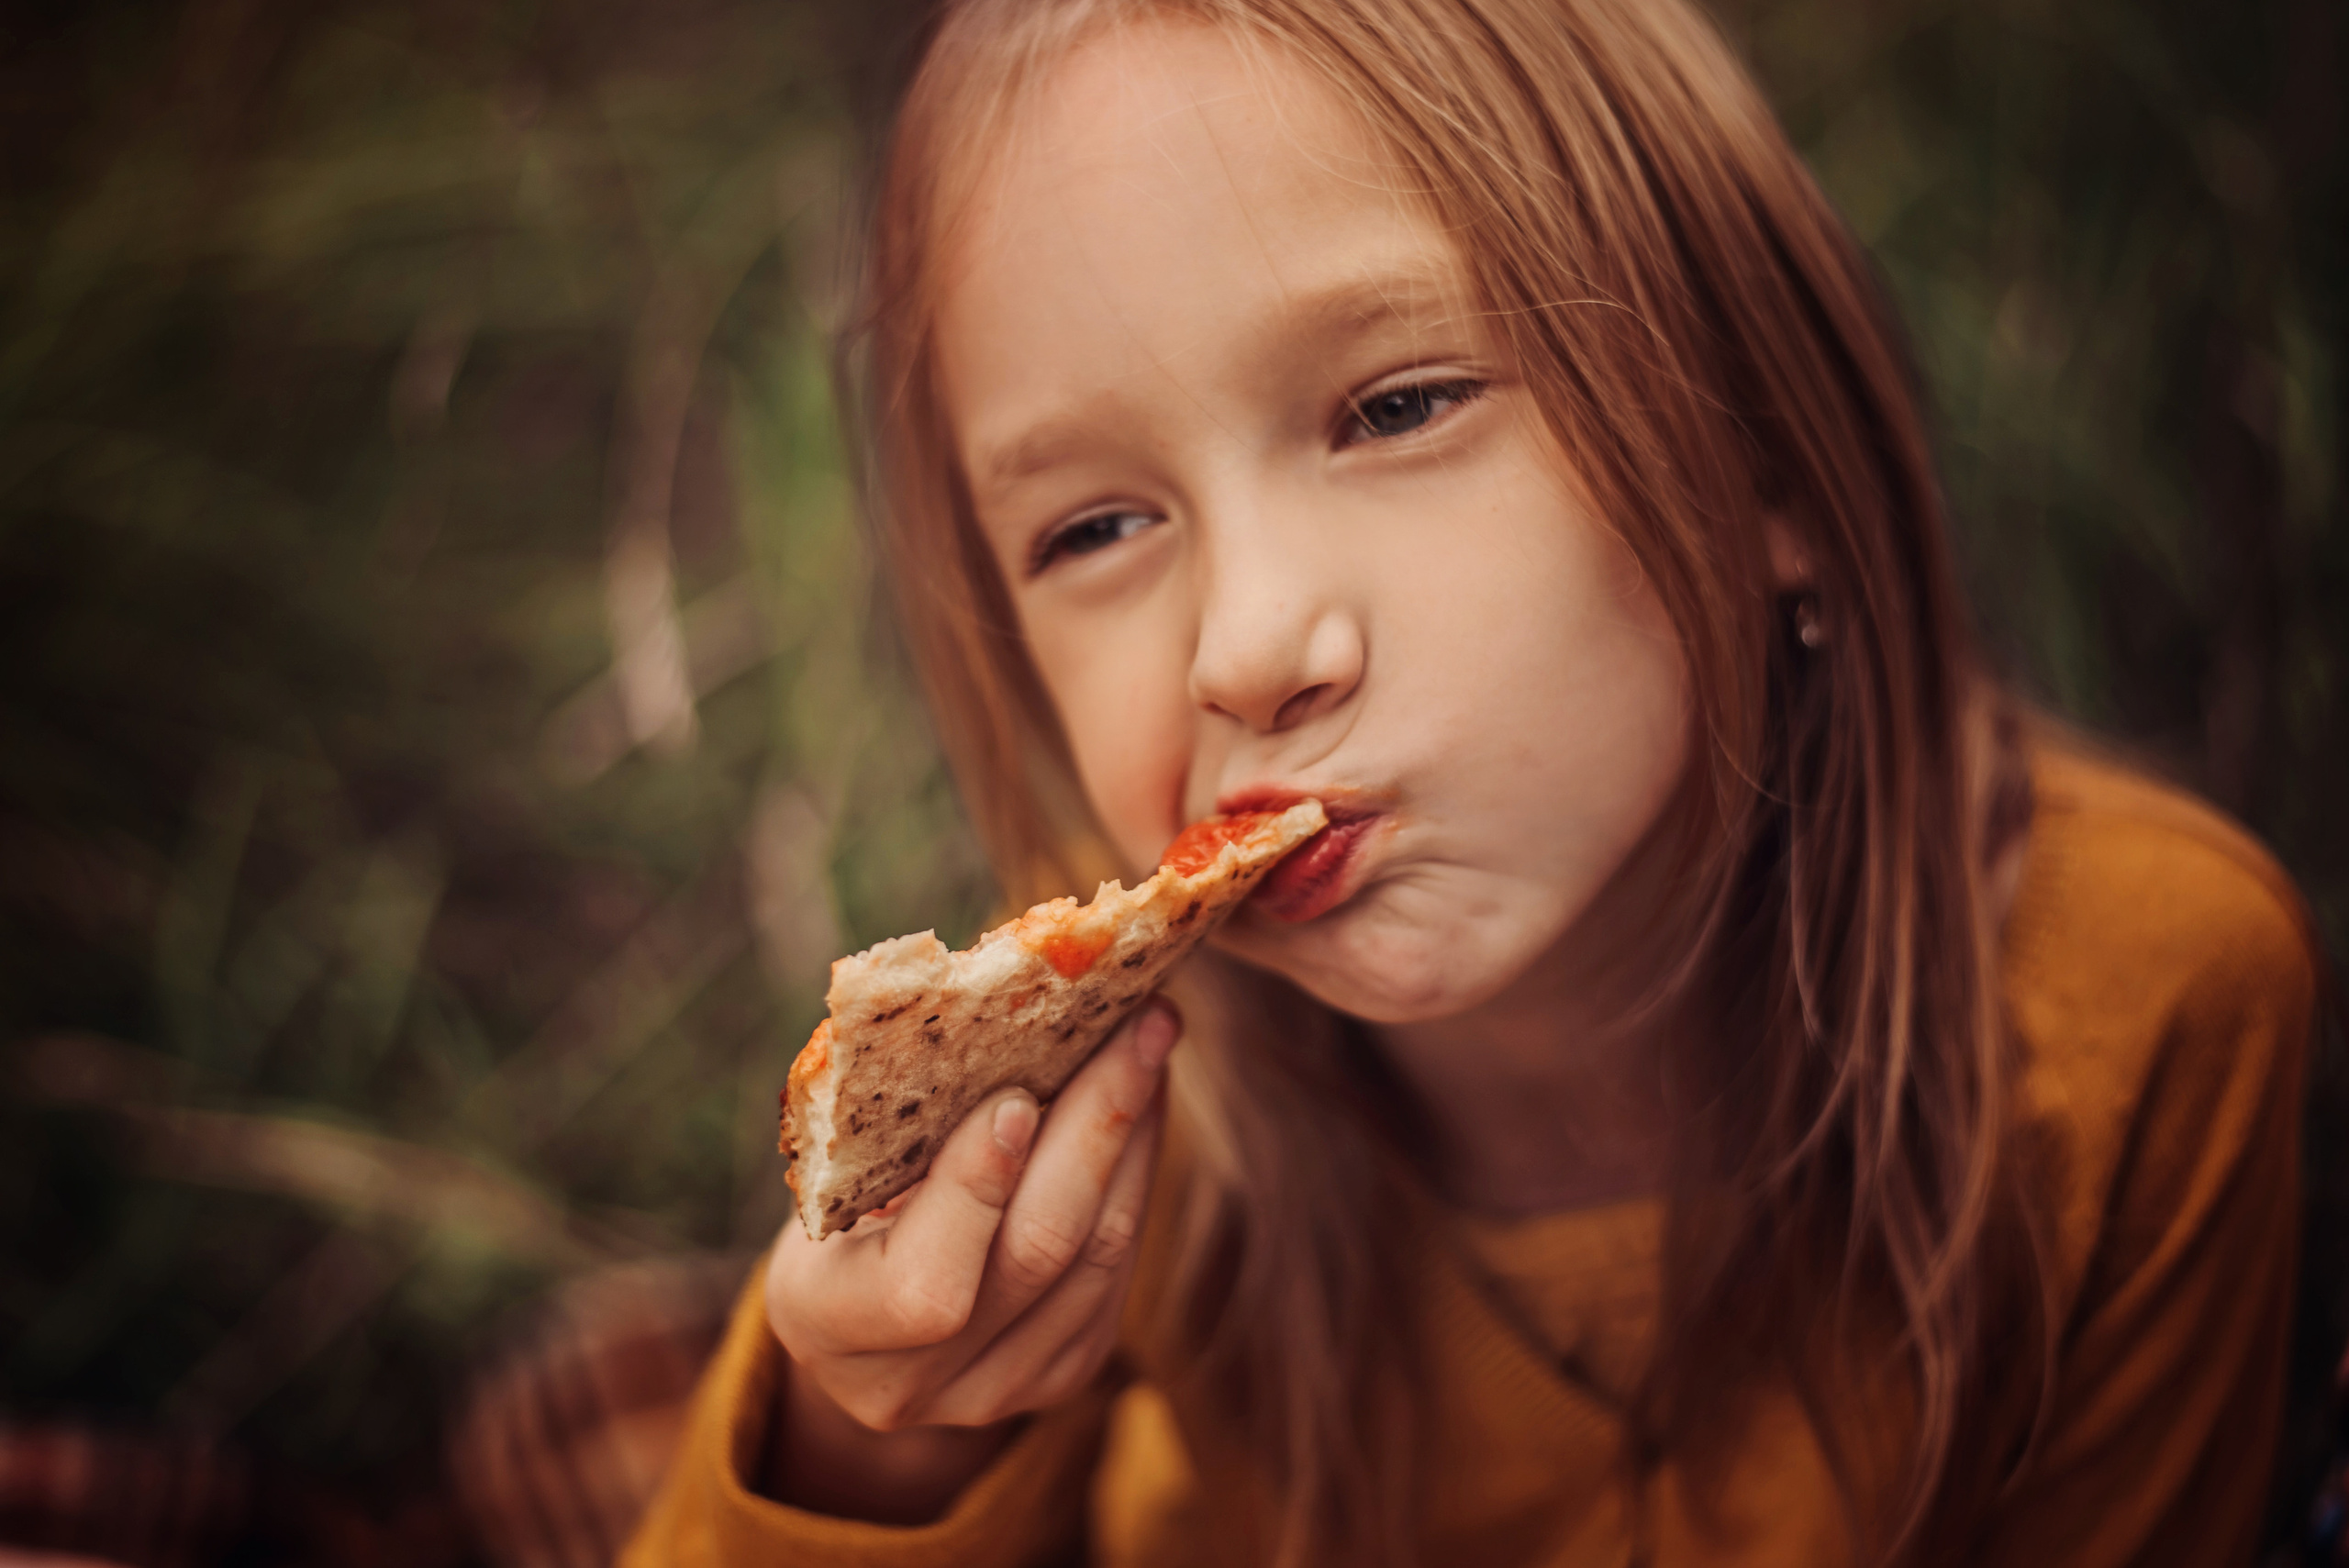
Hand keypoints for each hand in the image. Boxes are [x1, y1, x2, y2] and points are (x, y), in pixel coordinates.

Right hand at [760, 998, 1176, 1521]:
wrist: (856, 1306)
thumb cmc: (832, 1201)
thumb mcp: (827, 1168)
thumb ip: (894, 1124)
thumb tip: (1005, 1011)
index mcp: (826, 1324)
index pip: (923, 1285)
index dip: (977, 1190)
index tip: (1015, 1096)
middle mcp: (912, 1384)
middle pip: (1039, 1254)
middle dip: (1097, 1125)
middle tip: (1139, 1024)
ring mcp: (996, 1390)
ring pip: (1098, 1256)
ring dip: (1134, 1137)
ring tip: (1151, 1043)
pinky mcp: (1062, 1371)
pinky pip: (1119, 1266)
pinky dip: (1136, 1173)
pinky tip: (1142, 1102)